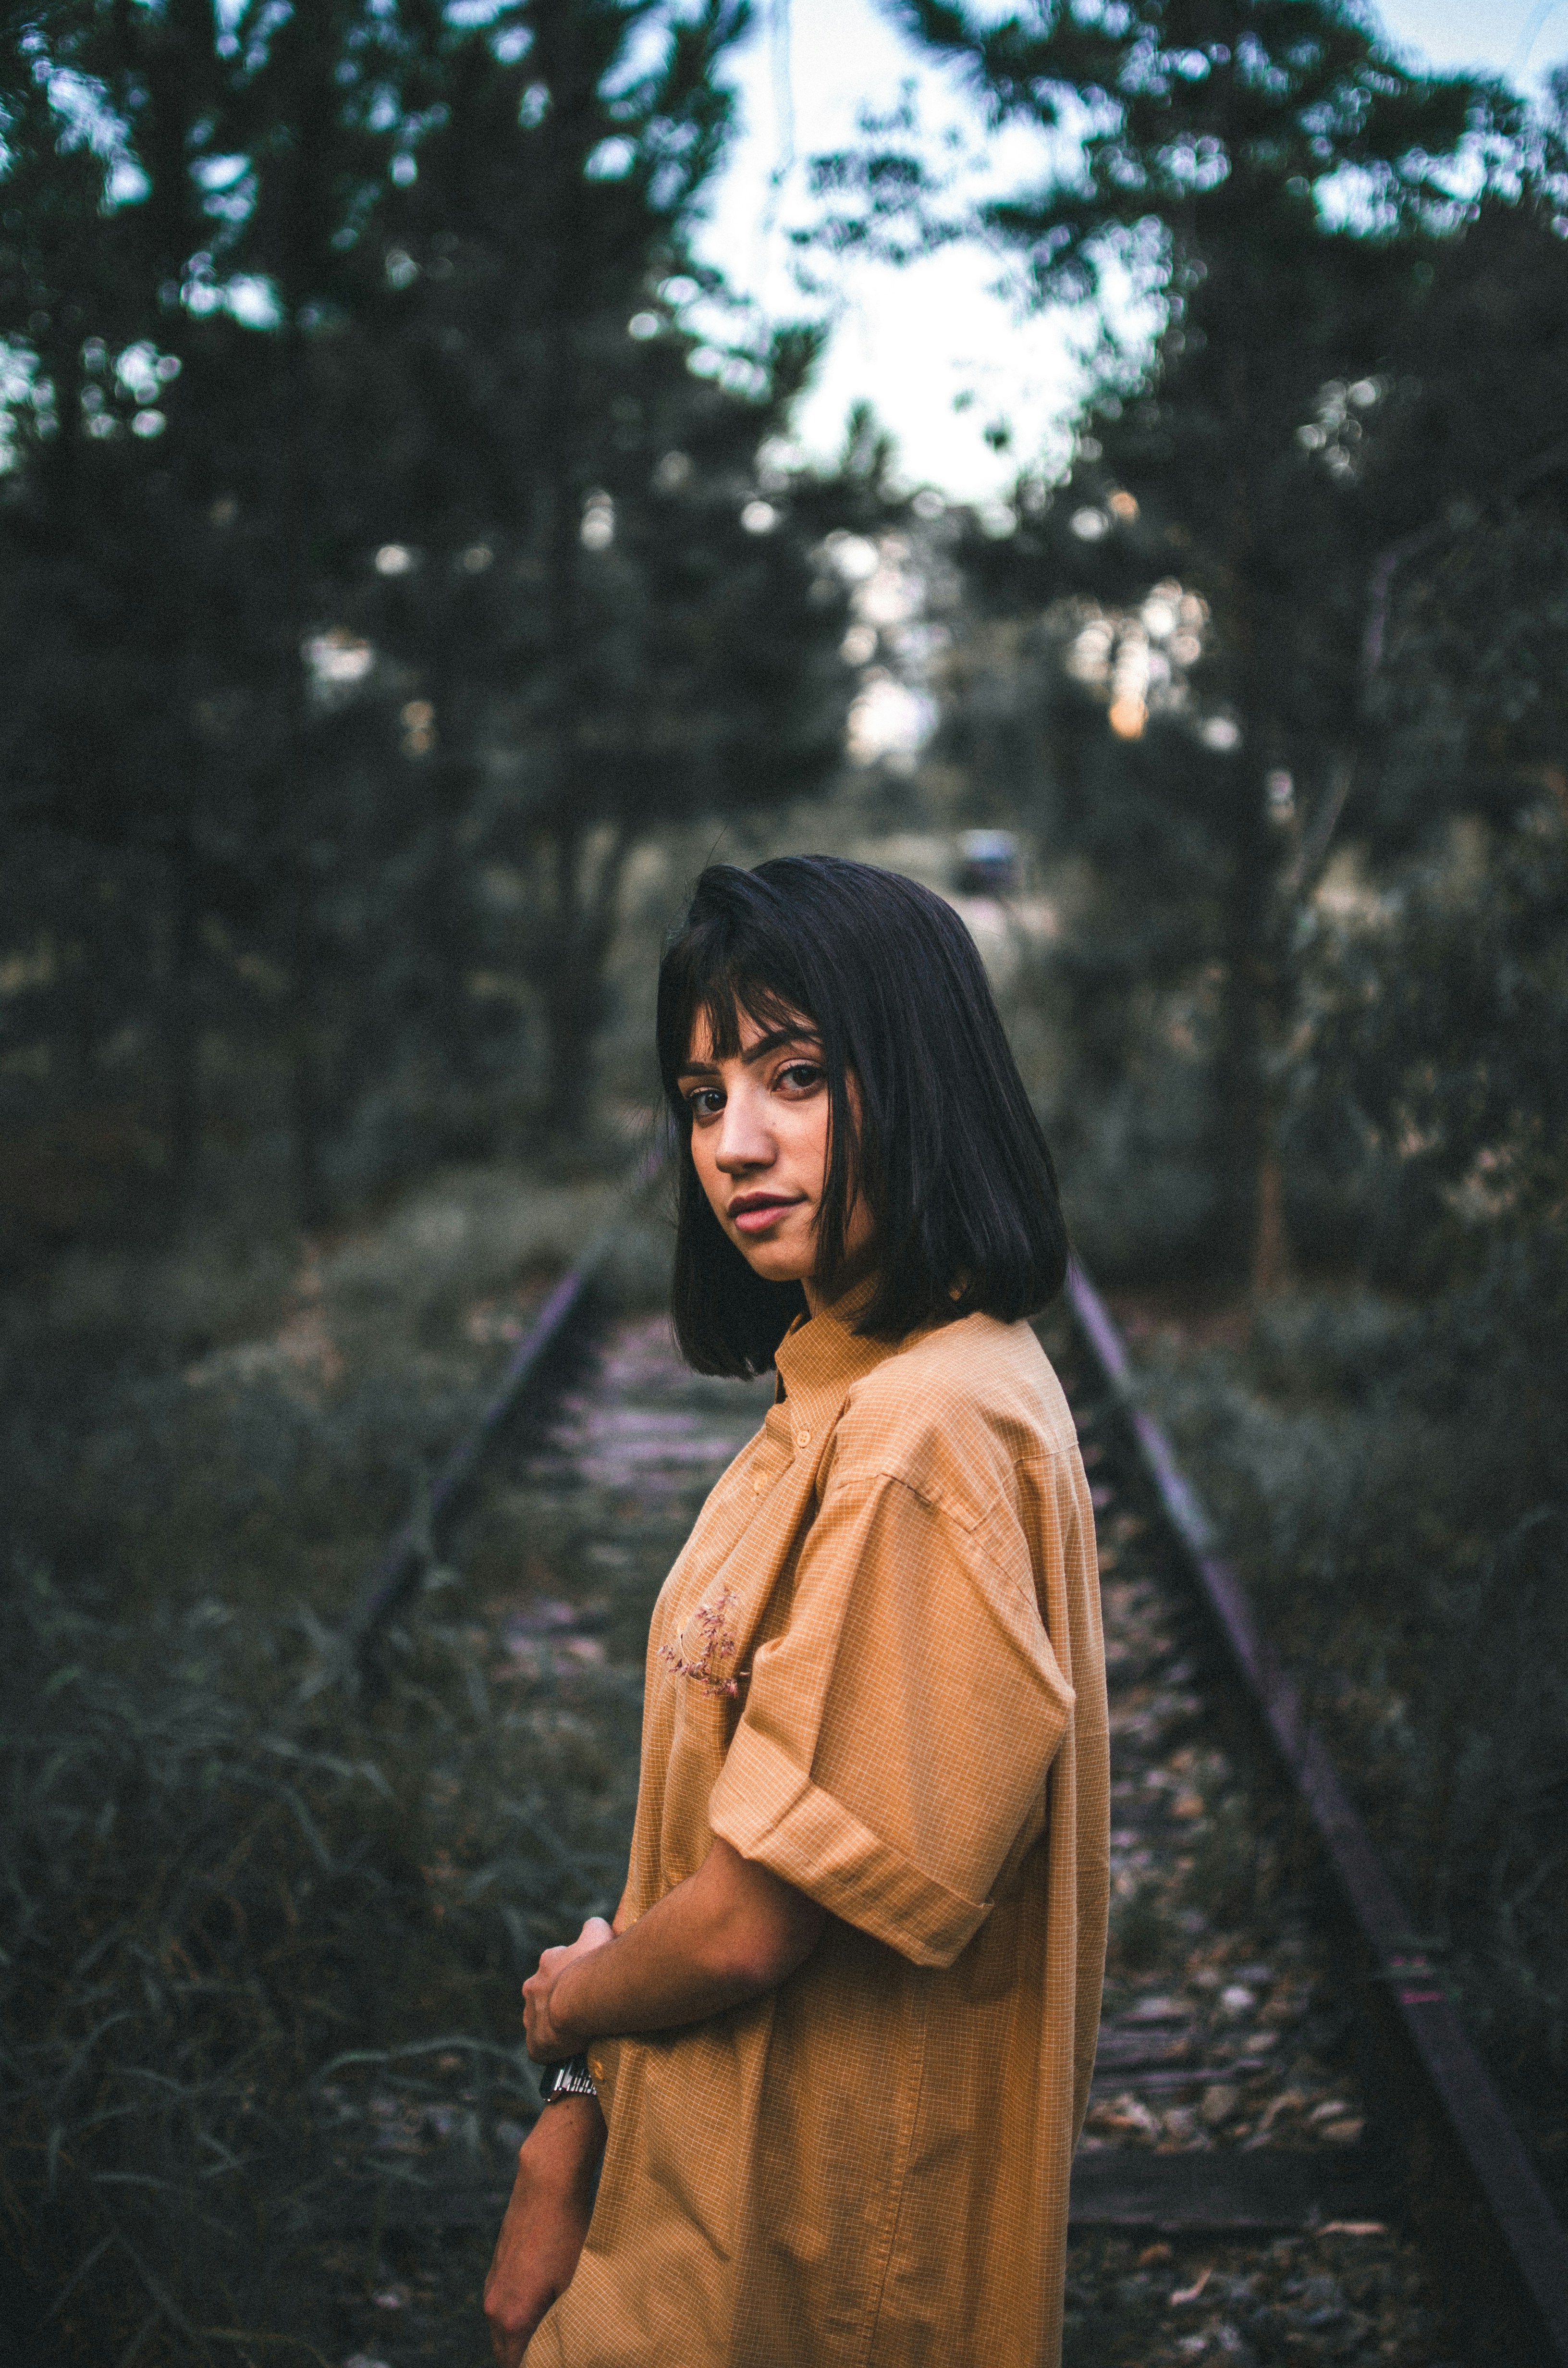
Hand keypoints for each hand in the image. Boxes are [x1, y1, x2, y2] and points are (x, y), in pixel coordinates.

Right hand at [483, 2095, 604, 2367]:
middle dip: (531, 2356)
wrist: (548, 2180)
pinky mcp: (497, 2266)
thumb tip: (566, 2346)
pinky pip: (505, 2304)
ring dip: (525, 2334)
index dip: (541, 2365)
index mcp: (511, 2318)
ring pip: (505, 2327)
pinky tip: (547, 2301)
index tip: (562, 2358)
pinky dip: (520, 2311)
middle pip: (508, 2352)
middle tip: (561, 2351)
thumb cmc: (569, 2233)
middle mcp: (494, 2306)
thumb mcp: (574, 2287)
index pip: (518, 2366)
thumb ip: (562, 2327)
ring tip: (557, 2330)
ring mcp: (492, 2283)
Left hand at [522, 1916, 613, 2061]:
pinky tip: (570, 2049)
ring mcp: (531, 2016)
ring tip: (579, 2029)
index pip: (560, 1963)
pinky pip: (542, 2046)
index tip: (588, 1978)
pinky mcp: (535, 2043)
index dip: (575, 1970)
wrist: (578, 2002)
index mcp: (549, 1961)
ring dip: (556, 2021)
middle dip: (562, 1996)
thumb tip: (593, 1926)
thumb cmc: (591, 1967)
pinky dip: (553, 2047)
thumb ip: (594, 1927)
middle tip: (585, 2006)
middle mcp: (534, 1986)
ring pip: (543, 2018)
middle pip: (548, 1991)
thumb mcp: (599, 1933)